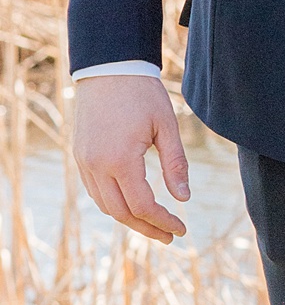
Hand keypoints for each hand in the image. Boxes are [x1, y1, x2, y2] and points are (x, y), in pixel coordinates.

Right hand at [72, 76, 190, 242]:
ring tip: (154, 224)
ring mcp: (84, 162)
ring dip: (129, 219)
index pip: (143, 205)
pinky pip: (95, 191)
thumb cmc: (142, 94)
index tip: (181, 229)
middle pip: (121, 213)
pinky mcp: (80, 156)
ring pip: (105, 205)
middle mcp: (96, 165)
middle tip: (170, 236)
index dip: (163, 221)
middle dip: (147, 228)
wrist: (109, 68)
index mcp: (120, 160)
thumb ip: (176, 164)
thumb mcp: (167, 127)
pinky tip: (132, 205)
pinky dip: (114, 203)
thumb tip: (184, 199)